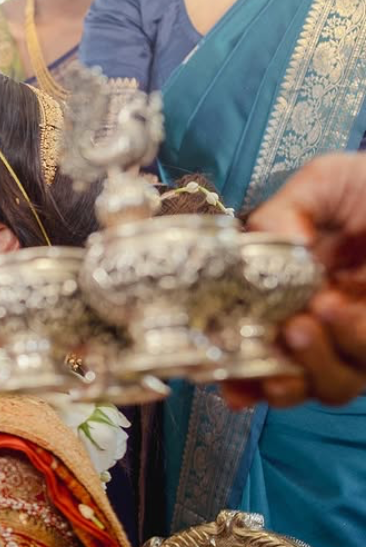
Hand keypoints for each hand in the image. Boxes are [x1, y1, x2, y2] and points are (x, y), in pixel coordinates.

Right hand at [223, 153, 365, 408]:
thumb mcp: (327, 182)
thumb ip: (284, 212)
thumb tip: (258, 249)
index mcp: (295, 288)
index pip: (255, 337)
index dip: (235, 363)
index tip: (216, 371)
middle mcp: (323, 323)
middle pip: (286, 377)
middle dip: (268, 376)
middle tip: (268, 340)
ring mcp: (360, 340)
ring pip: (328, 385)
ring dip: (310, 363)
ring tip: (304, 324)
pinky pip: (364, 367)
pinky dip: (349, 344)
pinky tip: (340, 312)